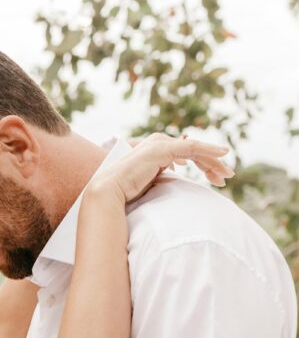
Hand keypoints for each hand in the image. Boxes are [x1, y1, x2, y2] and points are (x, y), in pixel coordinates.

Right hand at [89, 132, 233, 204]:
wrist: (110, 192)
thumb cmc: (126, 193)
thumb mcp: (151, 185)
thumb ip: (164, 179)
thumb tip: (176, 184)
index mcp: (157, 152)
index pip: (186, 155)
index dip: (204, 165)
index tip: (216, 179)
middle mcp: (159, 143)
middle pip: (193, 151)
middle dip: (212, 164)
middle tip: (227, 176)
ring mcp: (160, 144)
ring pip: (195, 149)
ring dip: (214, 160)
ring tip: (228, 173)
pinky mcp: (162, 149)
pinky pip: (191, 148)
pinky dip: (208, 150)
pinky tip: (223, 154)